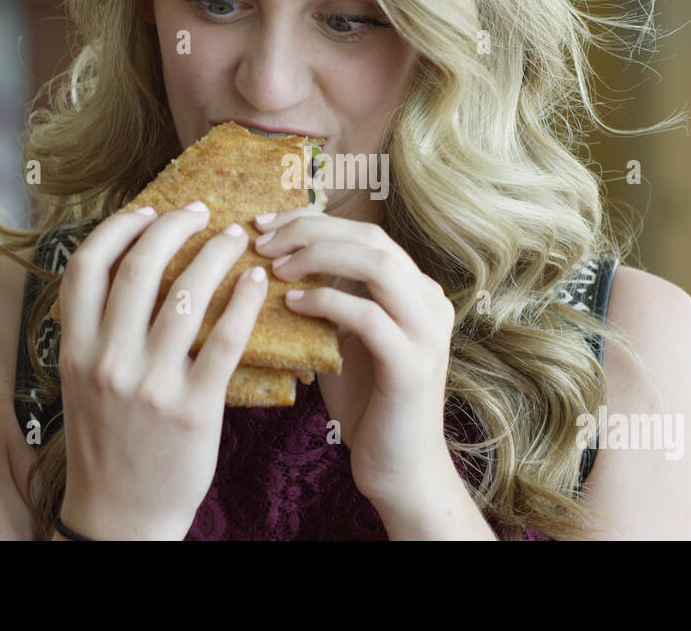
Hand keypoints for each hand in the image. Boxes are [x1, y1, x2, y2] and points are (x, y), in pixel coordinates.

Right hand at [54, 202, 267, 538]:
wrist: (120, 518)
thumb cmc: (108, 444)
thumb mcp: (82, 383)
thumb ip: (98, 331)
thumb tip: (132, 270)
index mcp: (75, 350)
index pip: (87, 266)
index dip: (119, 227)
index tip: (148, 210)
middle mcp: (107, 361)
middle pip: (139, 268)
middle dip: (172, 227)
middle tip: (201, 212)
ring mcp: (150, 384)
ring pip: (185, 294)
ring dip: (215, 254)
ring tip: (237, 238)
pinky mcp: (193, 408)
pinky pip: (225, 340)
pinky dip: (243, 302)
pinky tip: (256, 283)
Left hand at [252, 207, 459, 512]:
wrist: (399, 470)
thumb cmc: (365, 405)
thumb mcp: (343, 340)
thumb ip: (327, 301)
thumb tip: (270, 264)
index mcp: (415, 289)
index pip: (365, 233)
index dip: (312, 220)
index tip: (263, 223)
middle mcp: (429, 301)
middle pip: (371, 238)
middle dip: (309, 231)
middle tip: (260, 239)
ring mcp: (426, 332)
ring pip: (376, 266)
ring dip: (317, 257)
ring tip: (273, 266)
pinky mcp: (412, 365)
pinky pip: (368, 317)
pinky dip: (326, 302)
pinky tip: (290, 304)